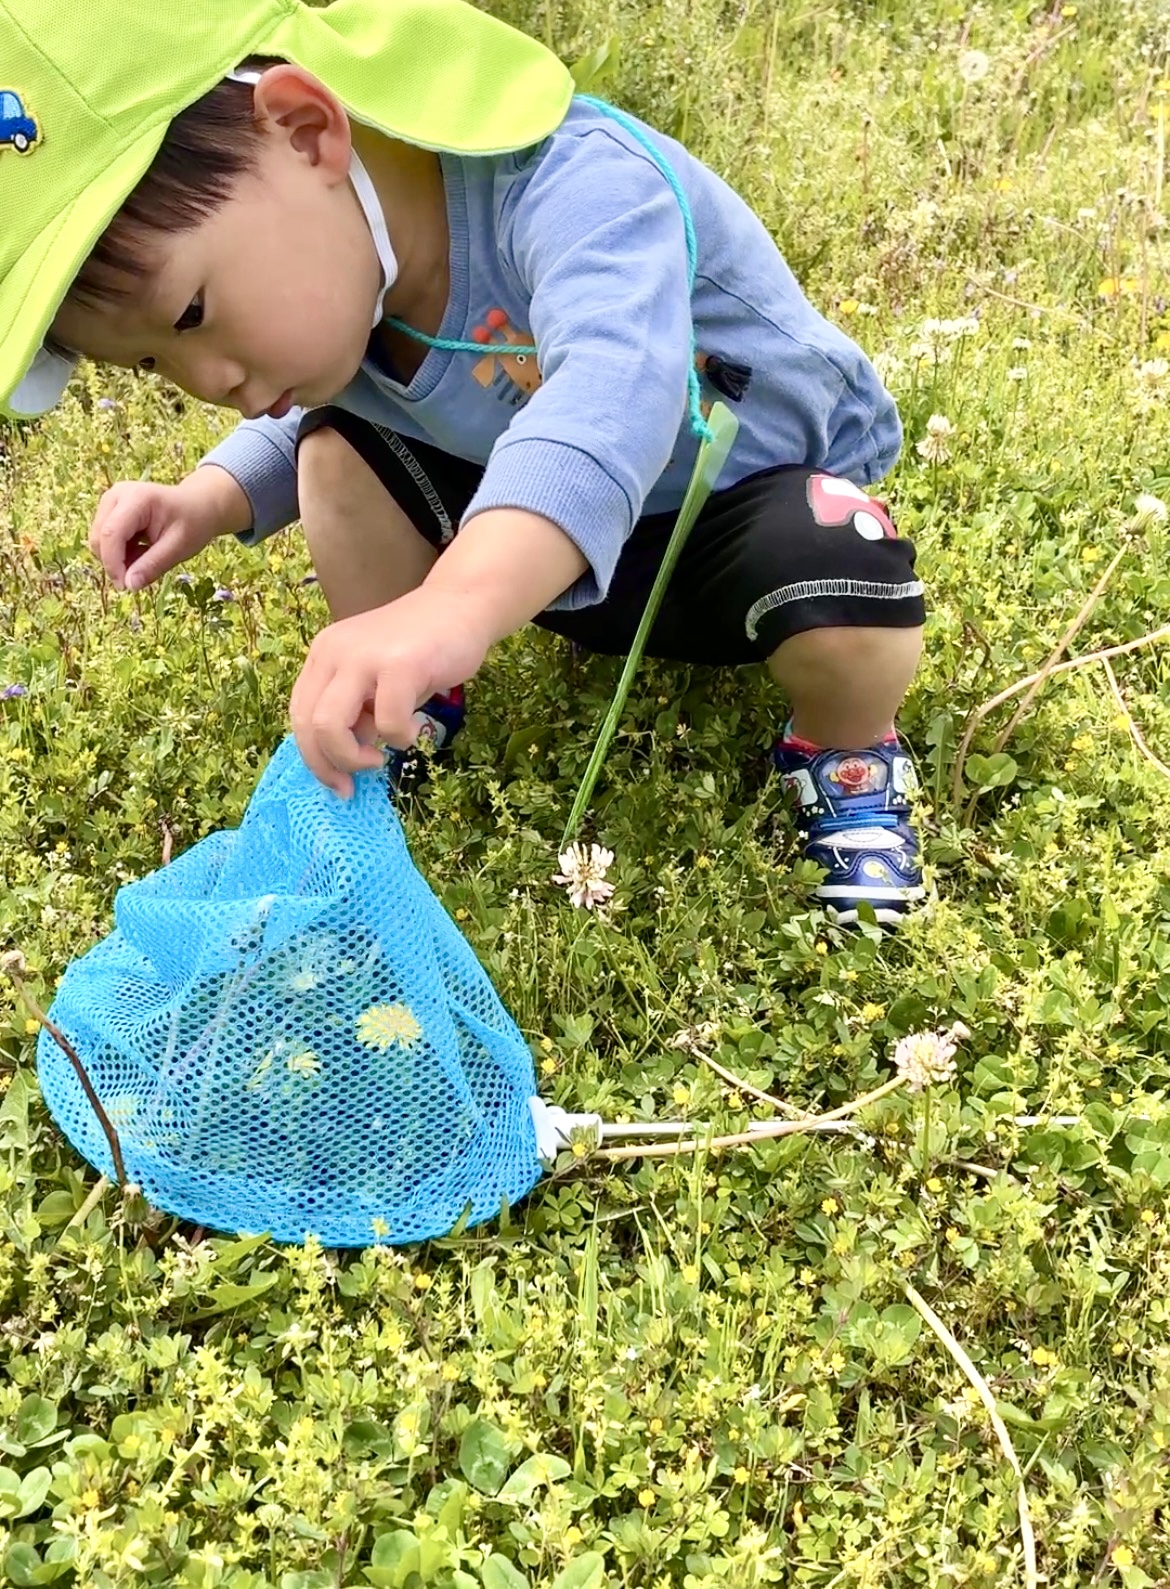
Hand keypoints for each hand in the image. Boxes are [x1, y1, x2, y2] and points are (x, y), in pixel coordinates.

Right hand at [88, 465, 251, 590]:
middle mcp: (116, 495)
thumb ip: (153, 565)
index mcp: (136, 498)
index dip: (113, 563)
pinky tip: (141, 551)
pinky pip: (104, 539)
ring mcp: (110, 501)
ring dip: (118, 558)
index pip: (111, 534)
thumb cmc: (192, 523)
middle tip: (140, 576)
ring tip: (146, 559)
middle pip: (99, 538)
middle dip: (114, 563)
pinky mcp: (109, 510)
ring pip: (99, 540)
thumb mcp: (179, 547)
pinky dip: (120, 553)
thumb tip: (129, 585)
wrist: (197, 505)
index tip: (125, 587)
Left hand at [289, 586, 489, 797]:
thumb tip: (348, 757)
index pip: (299, 715)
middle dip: (328, 765)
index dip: (314, 757)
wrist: (460, 606)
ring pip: (329, 726)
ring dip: (353, 757)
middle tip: (356, 779)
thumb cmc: (421, 649)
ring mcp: (364, 656)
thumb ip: (358, 714)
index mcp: (323, 656)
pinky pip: (388, 722)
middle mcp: (334, 652)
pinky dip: (400, 738)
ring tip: (380, 757)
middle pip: (307, 724)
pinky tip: (414, 730)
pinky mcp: (399, 665)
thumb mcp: (377, 683)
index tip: (338, 783)